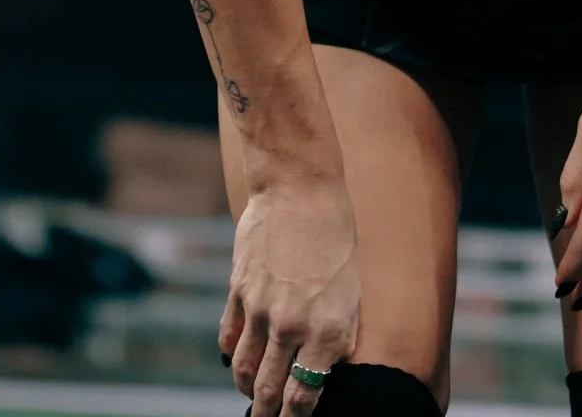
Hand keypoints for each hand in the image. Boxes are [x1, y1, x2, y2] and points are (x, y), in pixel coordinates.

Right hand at [220, 174, 360, 416]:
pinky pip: (228, 338)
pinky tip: (237, 359)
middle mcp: (292, 326)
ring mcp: (260, 310)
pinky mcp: (238, 291)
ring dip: (246, 388)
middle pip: (270, 391)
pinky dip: (231, 355)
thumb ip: (340, 332)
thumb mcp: (353, 287)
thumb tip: (328, 368)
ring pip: (244, 370)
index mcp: (328, 328)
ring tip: (253, 396)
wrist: (300, 188)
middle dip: (268, 414)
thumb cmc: (336, 235)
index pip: (306, 395)